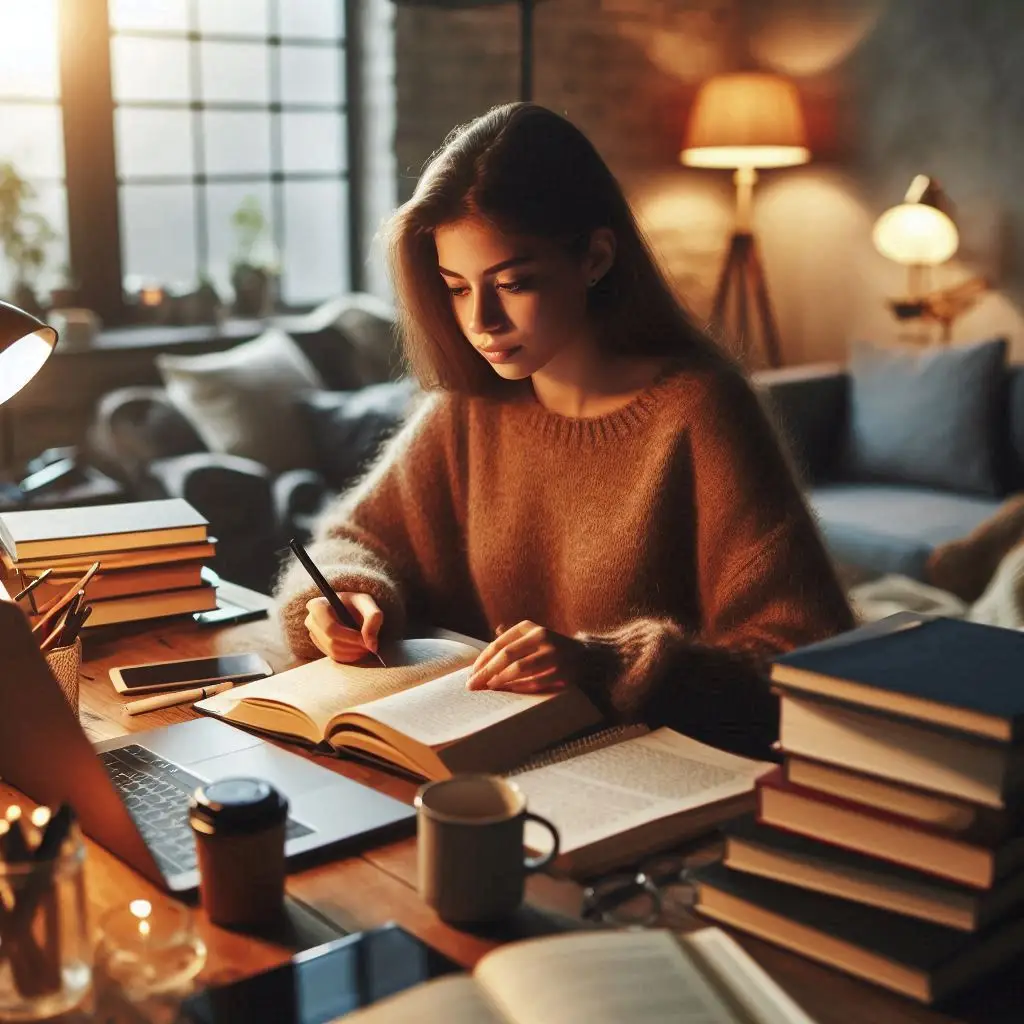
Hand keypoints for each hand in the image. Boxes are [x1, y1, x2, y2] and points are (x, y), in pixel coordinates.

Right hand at [304, 592, 382, 662]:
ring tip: (366, 646)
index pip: (330, 629)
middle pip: (332, 642)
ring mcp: (313, 634)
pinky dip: (349, 656)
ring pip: (333, 651)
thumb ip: (373, 618)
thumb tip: (371, 645)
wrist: (353, 608)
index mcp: (318, 606)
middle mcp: (311, 620)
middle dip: (353, 646)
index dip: (350, 638)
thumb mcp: (368, 604)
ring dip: (353, 652)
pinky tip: (358, 649)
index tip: (365, 641)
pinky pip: (334, 656)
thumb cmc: (358, 604)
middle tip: (369, 645)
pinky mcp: (320, 645)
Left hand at [466, 620, 586, 692]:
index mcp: (529, 628)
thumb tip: (489, 643)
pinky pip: (534, 683)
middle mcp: (541, 637)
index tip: (471, 674)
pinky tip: (508, 692)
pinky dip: (518, 689)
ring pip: (519, 669)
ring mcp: (553, 654)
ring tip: (488, 689)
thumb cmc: (551, 648)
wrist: (588, 657)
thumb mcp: (532, 636)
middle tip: (472, 686)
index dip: (482, 660)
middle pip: (506, 656)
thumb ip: (510, 638)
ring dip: (500, 681)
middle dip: (486, 672)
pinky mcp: (562, 671)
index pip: (499, 644)